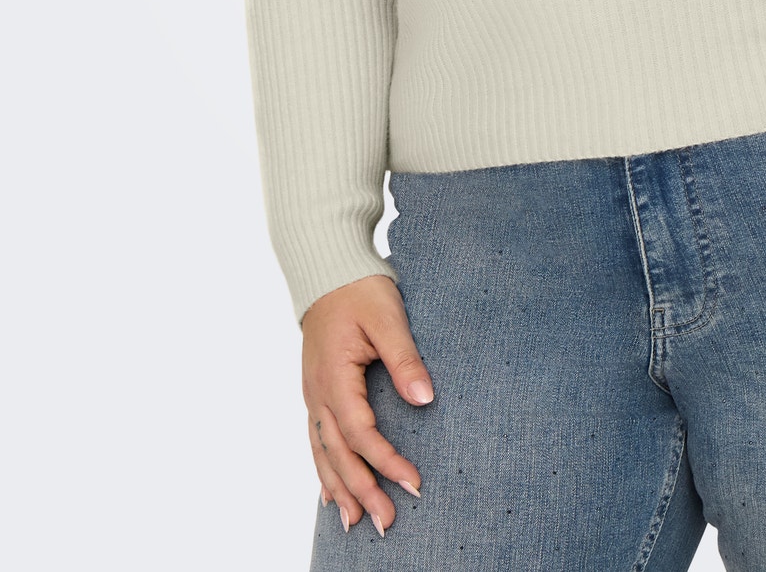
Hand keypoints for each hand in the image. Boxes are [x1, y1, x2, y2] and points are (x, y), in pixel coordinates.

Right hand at [301, 274, 434, 535]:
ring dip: (340, 488)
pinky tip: (330, 494)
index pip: (361, 432)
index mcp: (334, 376)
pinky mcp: (316, 391)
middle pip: (339, 453)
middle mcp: (318, 392)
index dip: (386, 461)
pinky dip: (324, 470)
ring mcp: (313, 394)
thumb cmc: (360, 289)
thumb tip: (424, 398)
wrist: (328, 270)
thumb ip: (405, 358)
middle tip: (387, 522)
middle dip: (363, 490)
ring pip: (322, 453)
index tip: (414, 483)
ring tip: (357, 523)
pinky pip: (316, 440)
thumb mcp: (388, 316)